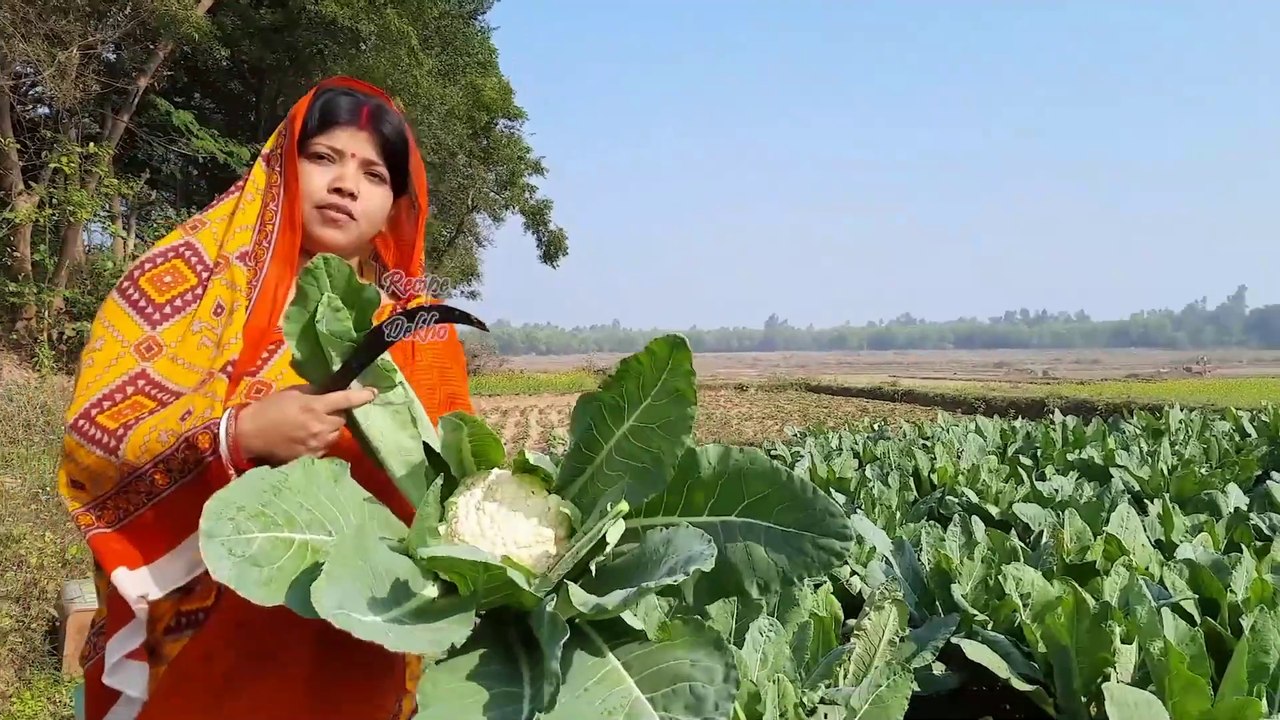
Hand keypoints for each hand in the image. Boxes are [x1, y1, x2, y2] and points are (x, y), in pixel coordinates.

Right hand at [235, 384, 377, 465]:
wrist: (249, 435)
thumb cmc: (267, 409)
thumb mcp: (290, 393)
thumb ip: (313, 392)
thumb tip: (329, 391)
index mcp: (314, 406)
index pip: (345, 400)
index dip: (361, 396)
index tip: (373, 393)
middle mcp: (319, 425)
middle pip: (343, 419)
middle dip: (337, 414)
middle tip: (323, 411)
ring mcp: (316, 443)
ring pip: (336, 434)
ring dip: (331, 428)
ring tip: (314, 425)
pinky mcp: (311, 456)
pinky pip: (326, 446)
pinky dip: (322, 440)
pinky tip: (308, 437)